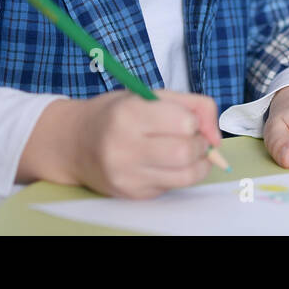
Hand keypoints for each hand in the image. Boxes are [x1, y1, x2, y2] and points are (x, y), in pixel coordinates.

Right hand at [60, 89, 221, 198]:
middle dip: (199, 144)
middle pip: (186, 153)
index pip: (184, 123)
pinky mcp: (131, 194)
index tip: (186, 120)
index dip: (194, 121)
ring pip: (186, 176)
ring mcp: (127, 176)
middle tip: (190, 137)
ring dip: (197, 163)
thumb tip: (216, 138)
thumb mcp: (151, 94)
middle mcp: (124, 148)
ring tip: (185, 152)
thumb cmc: (117, 113)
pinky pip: (172, 187)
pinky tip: (164, 163)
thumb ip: (193, 105)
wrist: (73, 142)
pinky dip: (178, 174)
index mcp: (129, 114)